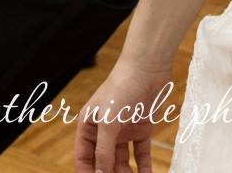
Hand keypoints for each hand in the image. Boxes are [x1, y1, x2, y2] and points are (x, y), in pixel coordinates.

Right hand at [73, 58, 169, 172]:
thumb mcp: (109, 122)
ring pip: (122, 161)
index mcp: (88, 125)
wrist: (148, 68)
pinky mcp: (141, 129)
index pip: (83, 157)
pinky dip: (144, 167)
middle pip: (104, 162)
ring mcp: (122, 130)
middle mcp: (104, 130)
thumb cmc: (121, 87)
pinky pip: (140, 154)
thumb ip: (104, 151)